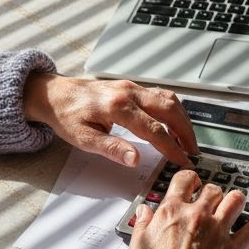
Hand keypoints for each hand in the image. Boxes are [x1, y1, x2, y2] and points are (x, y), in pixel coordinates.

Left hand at [23, 75, 197, 167]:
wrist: (55, 94)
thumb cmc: (67, 115)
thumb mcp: (84, 138)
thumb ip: (111, 149)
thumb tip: (135, 159)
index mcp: (118, 107)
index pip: (155, 131)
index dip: (172, 148)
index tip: (182, 162)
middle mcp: (128, 93)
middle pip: (170, 110)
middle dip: (186, 133)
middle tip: (193, 152)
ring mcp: (132, 87)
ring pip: (168, 99)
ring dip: (182, 120)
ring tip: (188, 140)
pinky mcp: (131, 86)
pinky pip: (160, 95)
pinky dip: (173, 109)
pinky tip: (175, 122)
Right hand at [127, 170, 248, 248]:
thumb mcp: (137, 246)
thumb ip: (143, 225)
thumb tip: (144, 212)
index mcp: (171, 212)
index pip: (184, 180)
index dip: (190, 179)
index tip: (193, 184)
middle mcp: (196, 216)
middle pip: (213, 189)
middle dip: (213, 194)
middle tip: (212, 202)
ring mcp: (216, 231)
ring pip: (236, 200)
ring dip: (236, 202)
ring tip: (233, 208)